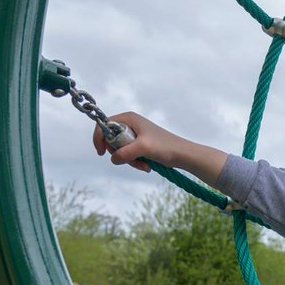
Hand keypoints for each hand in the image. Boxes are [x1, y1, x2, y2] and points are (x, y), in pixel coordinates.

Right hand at [92, 111, 226, 183]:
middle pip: (111, 140)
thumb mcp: (143, 148)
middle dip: (119, 154)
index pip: (104, 124)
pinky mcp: (140, 145)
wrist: (184, 155)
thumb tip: (113, 159)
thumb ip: (125, 152)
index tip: (101, 152)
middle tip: (130, 160)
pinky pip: (129, 155)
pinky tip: (147, 166)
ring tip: (144, 165)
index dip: (100, 138)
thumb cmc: (166, 147)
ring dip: (130, 161)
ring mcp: (135, 135)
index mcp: (129, 118)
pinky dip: (136, 162)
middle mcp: (131, 124)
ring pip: (120, 151)